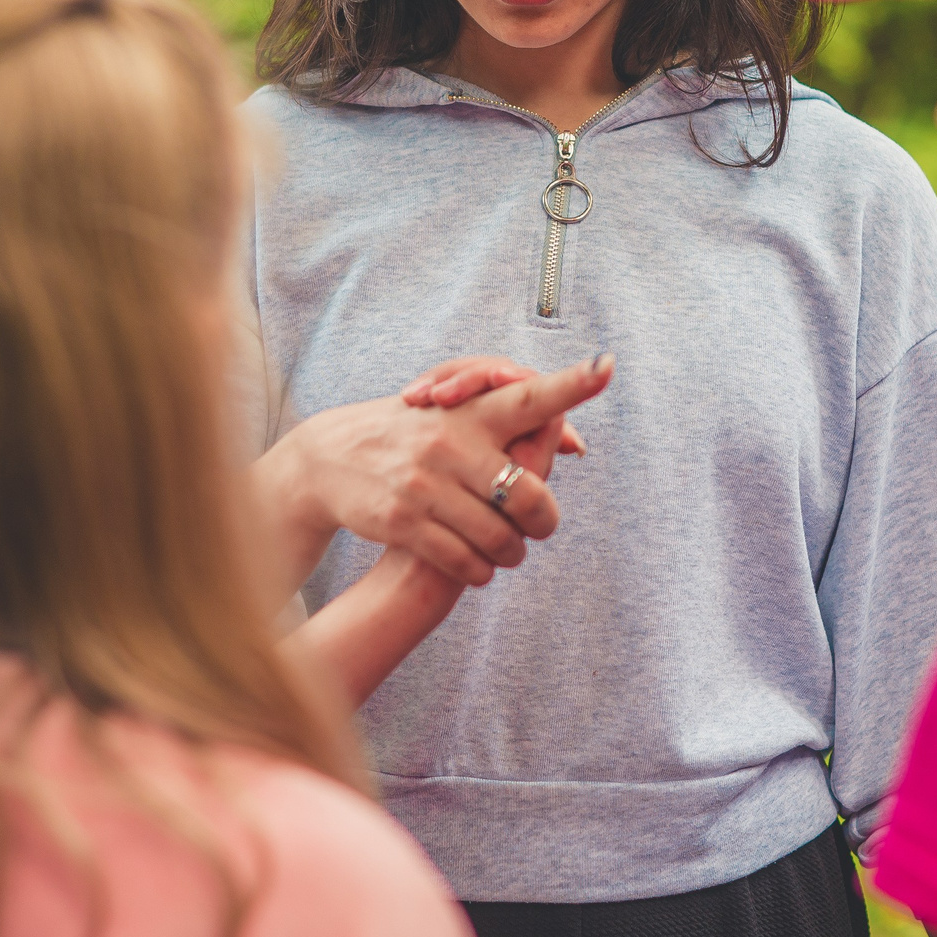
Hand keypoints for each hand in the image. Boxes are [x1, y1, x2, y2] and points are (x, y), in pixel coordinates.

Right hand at [255, 355, 614, 586]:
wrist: (330, 459)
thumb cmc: (413, 435)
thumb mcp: (456, 417)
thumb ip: (515, 427)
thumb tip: (574, 444)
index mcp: (472, 414)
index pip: (531, 397)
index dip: (572, 383)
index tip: (606, 365)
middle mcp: (451, 444)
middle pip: (528, 498)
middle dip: (544, 523)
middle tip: (541, 529)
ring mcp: (424, 484)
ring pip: (498, 538)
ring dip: (512, 554)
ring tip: (510, 553)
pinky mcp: (402, 520)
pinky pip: (464, 560)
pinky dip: (480, 571)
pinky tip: (480, 568)